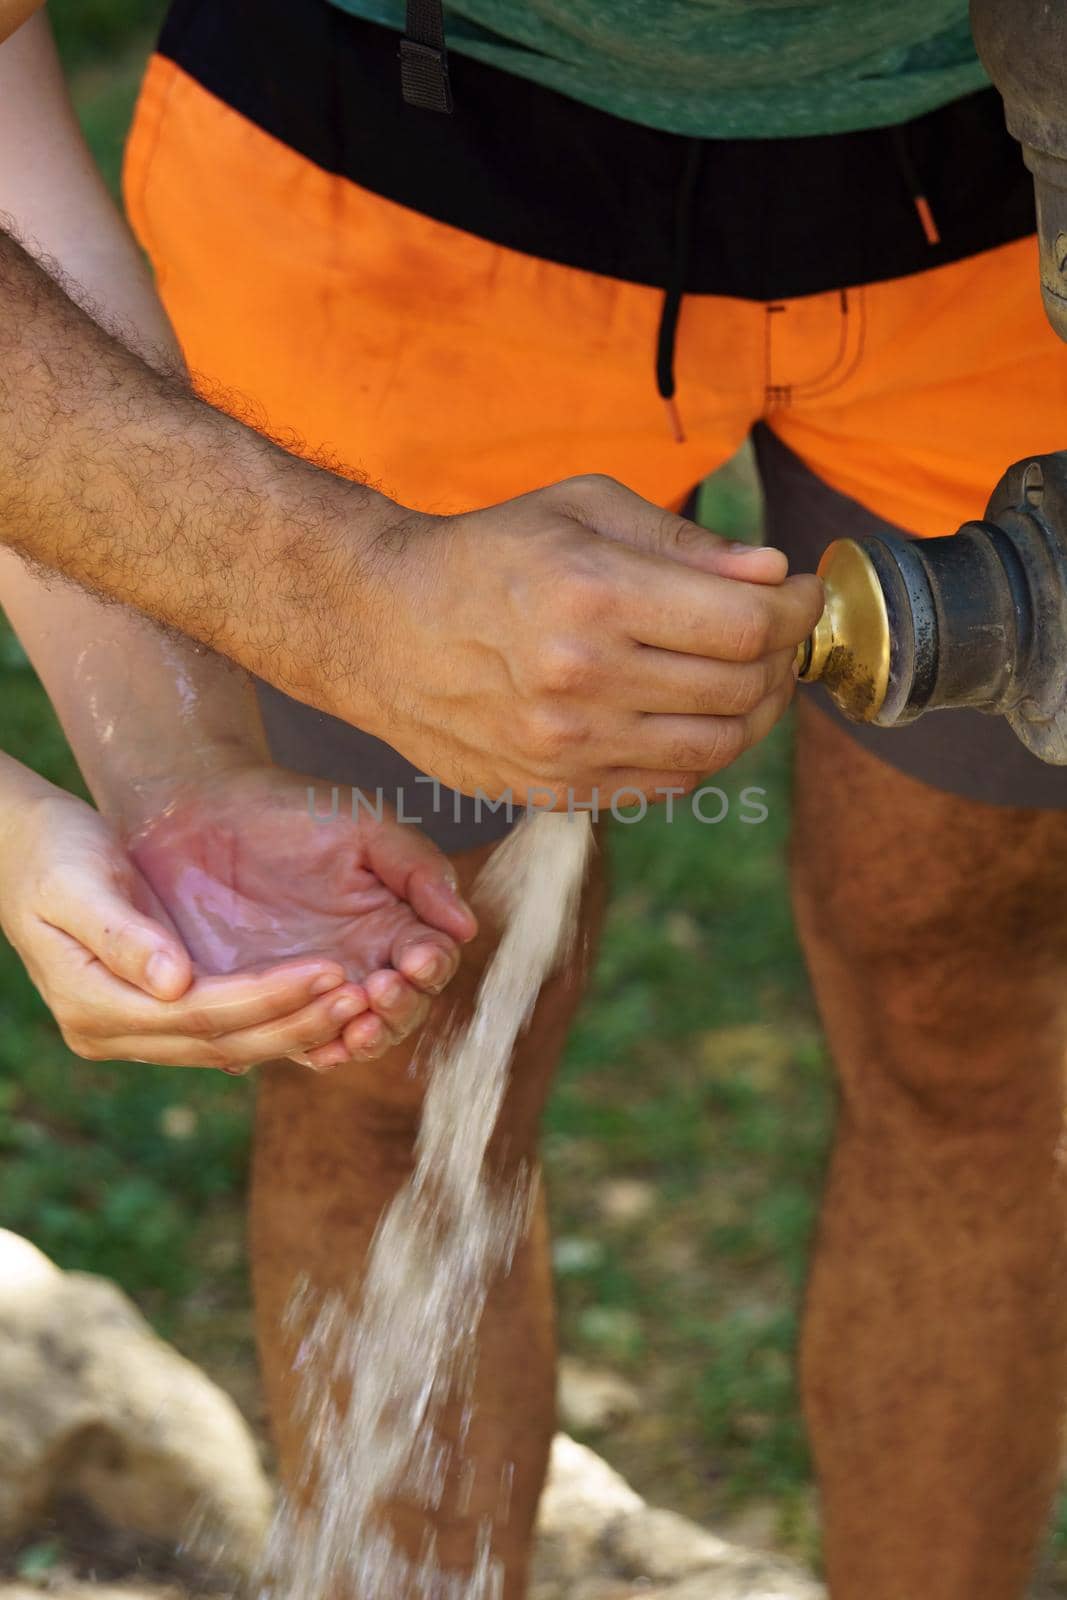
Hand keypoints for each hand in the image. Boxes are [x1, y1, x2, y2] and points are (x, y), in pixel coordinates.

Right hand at [0, 785, 368, 1070]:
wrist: (26, 848)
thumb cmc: (52, 853)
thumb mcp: (77, 883)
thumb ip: (122, 935)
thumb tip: (173, 983)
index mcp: (91, 1004)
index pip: (198, 1014)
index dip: (267, 997)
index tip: (329, 972)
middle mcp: (112, 1031)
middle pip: (221, 1041)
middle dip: (295, 1021)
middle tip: (363, 996)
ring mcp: (134, 1029)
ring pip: (229, 1044)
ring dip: (294, 1026)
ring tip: (358, 1001)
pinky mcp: (156, 1013)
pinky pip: (223, 1030)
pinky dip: (273, 1020)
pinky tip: (322, 1004)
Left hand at [127, 764, 476, 1069]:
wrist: (200, 811)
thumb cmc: (290, 811)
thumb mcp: (364, 827)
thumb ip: (418, 868)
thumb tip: (465, 927)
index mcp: (391, 924)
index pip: (430, 963)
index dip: (431, 968)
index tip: (418, 959)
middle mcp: (359, 964)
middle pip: (399, 1012)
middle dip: (399, 1011)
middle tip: (382, 990)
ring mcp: (310, 990)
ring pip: (350, 1037)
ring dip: (360, 1037)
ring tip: (355, 1021)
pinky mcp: (260, 1006)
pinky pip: (292, 1042)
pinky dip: (309, 1047)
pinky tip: (313, 1039)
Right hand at [345, 476, 822, 801]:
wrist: (378, 627)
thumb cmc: (485, 554)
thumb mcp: (579, 508)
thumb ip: (681, 541)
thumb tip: (769, 574)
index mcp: (593, 595)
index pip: (747, 624)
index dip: (797, 609)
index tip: (799, 593)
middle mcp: (583, 679)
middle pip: (743, 687)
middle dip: (783, 655)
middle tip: (777, 630)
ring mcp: (567, 746)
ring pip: (717, 747)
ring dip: (755, 709)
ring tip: (746, 674)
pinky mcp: (554, 788)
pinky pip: (669, 783)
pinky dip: (701, 748)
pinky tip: (689, 710)